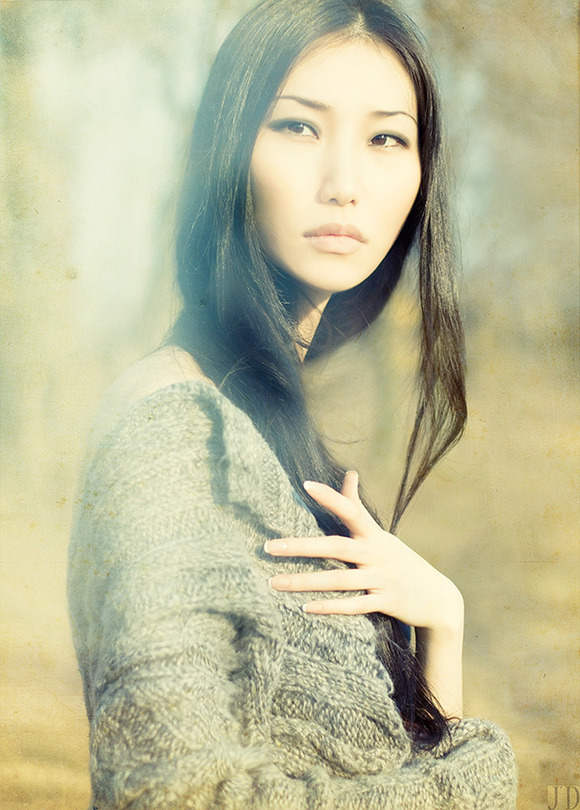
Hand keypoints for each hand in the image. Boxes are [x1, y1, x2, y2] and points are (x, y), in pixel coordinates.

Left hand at [265, 471, 463, 636]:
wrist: (439, 599)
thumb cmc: (400, 561)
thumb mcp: (381, 534)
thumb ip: (359, 507)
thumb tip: (349, 472)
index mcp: (374, 535)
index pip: (351, 510)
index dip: (331, 497)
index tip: (305, 485)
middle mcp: (377, 554)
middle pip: (336, 547)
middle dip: (300, 546)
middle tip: (268, 546)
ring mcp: (382, 579)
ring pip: (339, 580)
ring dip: (305, 581)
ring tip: (274, 582)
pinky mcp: (386, 602)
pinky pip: (353, 606)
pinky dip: (330, 607)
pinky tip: (305, 608)